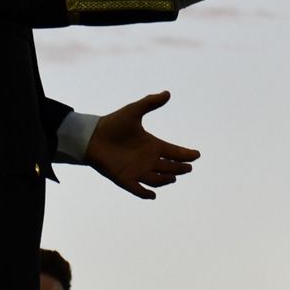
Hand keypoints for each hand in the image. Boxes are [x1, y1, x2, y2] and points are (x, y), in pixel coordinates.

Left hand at [85, 91, 199, 199]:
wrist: (92, 136)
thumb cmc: (113, 123)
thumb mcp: (133, 111)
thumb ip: (150, 103)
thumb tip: (167, 93)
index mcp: (152, 145)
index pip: (173, 151)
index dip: (185, 154)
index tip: (197, 154)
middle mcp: (147, 159)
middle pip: (169, 167)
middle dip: (179, 167)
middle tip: (188, 167)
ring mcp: (136, 170)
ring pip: (156, 179)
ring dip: (165, 180)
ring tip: (173, 177)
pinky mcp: (124, 178)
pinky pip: (137, 189)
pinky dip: (144, 193)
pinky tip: (152, 195)